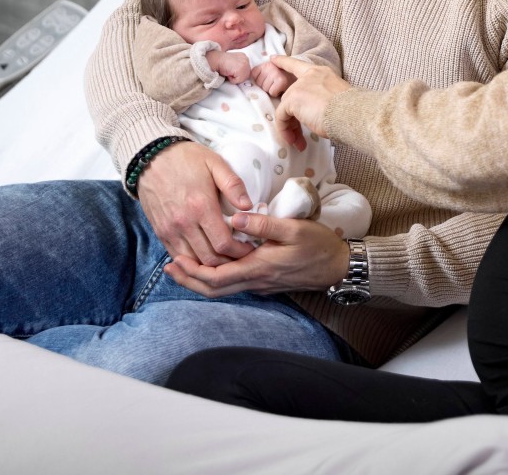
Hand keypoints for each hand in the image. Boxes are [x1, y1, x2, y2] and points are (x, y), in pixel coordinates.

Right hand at [136, 141, 255, 267]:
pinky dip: (192, 260)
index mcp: (201, 206)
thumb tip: (248, 206)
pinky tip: (205, 254)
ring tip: (225, 257)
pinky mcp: (160, 232)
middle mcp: (183, 223)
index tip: (250, 248)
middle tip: (240, 257)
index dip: (240, 251)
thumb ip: (233, 185)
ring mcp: (169, 230)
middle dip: (228, 262)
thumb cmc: (187, 159)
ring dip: (210, 265)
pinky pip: (177, 255)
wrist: (151, 158)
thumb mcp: (215, 163)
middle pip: (209, 259)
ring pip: (193, 262)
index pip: (223, 243)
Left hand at [163, 212, 351, 297]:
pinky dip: (216, 277)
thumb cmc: (318, 245)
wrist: (338, 267)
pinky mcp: (265, 283)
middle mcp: (256, 281)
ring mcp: (260, 285)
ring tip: (183, 266)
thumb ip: (264, 223)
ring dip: (200, 280)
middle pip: (213, 290)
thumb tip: (235, 217)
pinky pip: (234, 285)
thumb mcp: (294, 228)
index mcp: (259, 268)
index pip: (216, 278)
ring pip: (223, 290)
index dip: (192, 272)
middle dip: (188, 280)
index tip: (175, 260)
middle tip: (169, 268)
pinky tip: (211, 264)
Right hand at [209, 50, 251, 83]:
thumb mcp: (233, 63)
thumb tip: (241, 76)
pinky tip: (227, 73)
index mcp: (244, 57)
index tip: (231, 70)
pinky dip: (232, 79)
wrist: (214, 60)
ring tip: (228, 72)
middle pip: (246, 75)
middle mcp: (246, 59)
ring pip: (243, 78)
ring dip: (234, 78)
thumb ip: (239, 67)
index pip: (246, 70)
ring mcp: (244, 64)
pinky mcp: (241, 69)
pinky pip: (238, 80)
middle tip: (229, 71)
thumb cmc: (221, 63)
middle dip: (238, 76)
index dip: (238, 73)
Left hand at [251, 60, 288, 97]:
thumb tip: (249, 80)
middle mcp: (270, 65)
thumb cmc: (285, 74)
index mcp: (266, 62)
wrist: (301, 74)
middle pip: (258, 83)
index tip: (268, 78)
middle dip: (265, 85)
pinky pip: (272, 92)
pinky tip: (281, 89)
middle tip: (275, 82)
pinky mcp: (281, 81)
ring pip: (265, 88)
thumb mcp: (272, 69)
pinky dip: (276, 93)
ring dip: (271, 90)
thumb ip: (262, 72)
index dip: (260, 79)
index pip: (253, 74)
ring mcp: (275, 73)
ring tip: (279, 85)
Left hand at [272, 56, 348, 143]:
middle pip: (291, 95)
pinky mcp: (292, 100)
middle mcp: (309, 76)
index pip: (297, 65)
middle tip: (299, 135)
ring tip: (298, 142)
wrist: (351, 113)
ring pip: (286, 108)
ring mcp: (299, 86)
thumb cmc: (350, 110)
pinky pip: (281, 117)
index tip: (272, 59)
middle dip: (293, 117)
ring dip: (290, 127)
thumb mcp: (335, 98)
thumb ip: (321, 99)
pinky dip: (285, 130)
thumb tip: (315, 115)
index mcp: (321, 73)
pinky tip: (295, 140)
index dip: (284, 62)